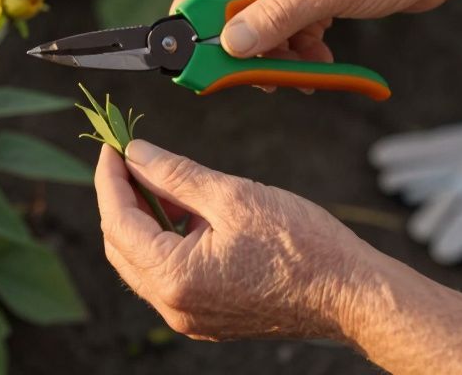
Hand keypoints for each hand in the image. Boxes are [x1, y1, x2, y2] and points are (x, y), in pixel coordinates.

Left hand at [95, 141, 368, 340]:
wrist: (351, 293)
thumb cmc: (302, 246)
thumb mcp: (232, 195)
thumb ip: (175, 174)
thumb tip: (135, 153)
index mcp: (176, 278)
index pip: (118, 223)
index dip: (110, 178)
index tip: (112, 144)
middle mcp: (174, 307)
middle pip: (122, 246)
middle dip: (121, 198)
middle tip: (130, 156)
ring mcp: (190, 316)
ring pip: (144, 262)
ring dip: (144, 219)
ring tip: (163, 178)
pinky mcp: (208, 316)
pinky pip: (169, 275)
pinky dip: (167, 241)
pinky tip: (187, 211)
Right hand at [172, 0, 461, 59]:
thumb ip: (276, 17)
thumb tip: (230, 45)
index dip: (194, 12)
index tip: (187, 50)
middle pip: (234, 1)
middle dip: (244, 42)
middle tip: (249, 77)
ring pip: (262, 18)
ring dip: (276, 51)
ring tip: (299, 75)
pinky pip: (289, 23)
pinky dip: (299, 47)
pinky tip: (320, 64)